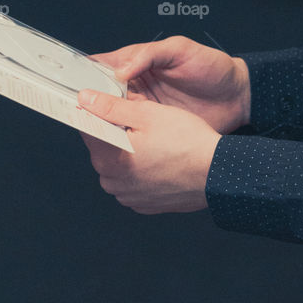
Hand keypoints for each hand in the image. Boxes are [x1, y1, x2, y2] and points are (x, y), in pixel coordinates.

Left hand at [76, 90, 220, 213]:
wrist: (217, 173)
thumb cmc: (187, 142)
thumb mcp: (147, 113)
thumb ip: (111, 107)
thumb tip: (85, 98)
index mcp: (108, 159)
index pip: (87, 129)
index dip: (99, 111)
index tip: (112, 103)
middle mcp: (113, 182)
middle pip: (103, 147)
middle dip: (117, 131)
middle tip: (144, 119)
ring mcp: (129, 196)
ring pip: (119, 164)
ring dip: (130, 150)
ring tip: (156, 139)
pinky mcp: (145, 203)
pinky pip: (135, 180)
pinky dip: (143, 168)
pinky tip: (162, 157)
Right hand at [85, 35, 250, 133]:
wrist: (238, 97)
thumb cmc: (212, 66)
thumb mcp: (180, 50)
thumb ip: (149, 55)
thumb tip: (120, 70)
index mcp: (139, 63)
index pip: (104, 66)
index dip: (86, 73)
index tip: (68, 81)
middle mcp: (137, 87)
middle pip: (102, 95)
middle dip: (88, 102)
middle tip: (73, 110)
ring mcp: (145, 110)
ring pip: (113, 117)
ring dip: (102, 123)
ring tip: (87, 129)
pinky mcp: (155, 130)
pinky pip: (131, 135)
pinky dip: (120, 139)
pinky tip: (112, 145)